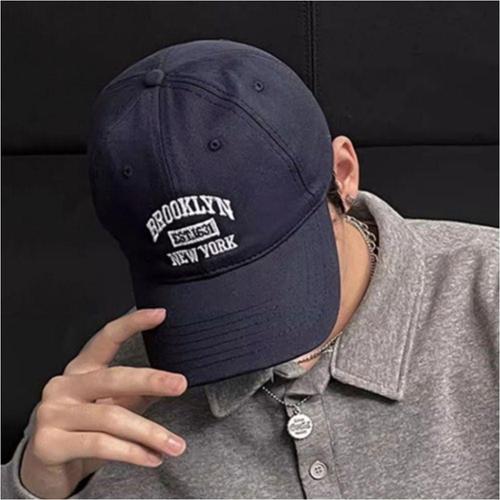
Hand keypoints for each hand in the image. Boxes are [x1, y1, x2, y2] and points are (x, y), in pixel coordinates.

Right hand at [20, 308, 186, 498]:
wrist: (45, 467)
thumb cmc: (83, 429)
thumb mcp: (112, 406)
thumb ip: (137, 393)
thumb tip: (173, 382)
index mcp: (81, 369)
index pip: (106, 338)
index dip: (132, 324)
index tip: (160, 314)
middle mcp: (64, 385)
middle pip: (114, 378)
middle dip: (151, 380)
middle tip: (181, 385)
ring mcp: (52, 413)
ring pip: (112, 418)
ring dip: (150, 432)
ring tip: (176, 444)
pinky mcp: (49, 443)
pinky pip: (100, 445)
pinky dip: (132, 453)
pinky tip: (153, 458)